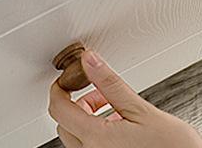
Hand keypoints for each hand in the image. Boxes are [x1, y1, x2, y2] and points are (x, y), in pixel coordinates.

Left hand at [49, 51, 201, 147]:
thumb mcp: (143, 111)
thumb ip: (111, 85)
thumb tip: (90, 61)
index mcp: (96, 139)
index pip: (57, 108)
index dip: (60, 86)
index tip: (71, 76)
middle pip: (65, 123)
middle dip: (77, 103)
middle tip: (98, 92)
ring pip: (78, 138)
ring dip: (88, 119)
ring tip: (114, 108)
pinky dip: (98, 135)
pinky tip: (121, 127)